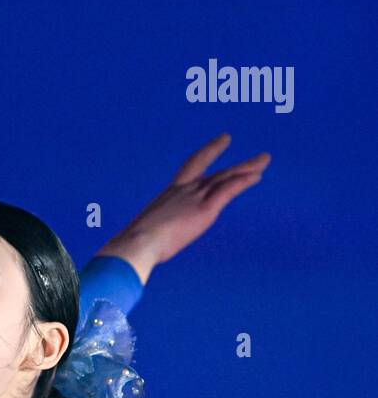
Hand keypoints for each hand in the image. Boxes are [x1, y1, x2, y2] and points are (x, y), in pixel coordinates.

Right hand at [97, 133, 270, 282]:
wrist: (137, 244)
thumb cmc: (133, 246)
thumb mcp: (142, 237)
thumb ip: (146, 238)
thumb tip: (134, 254)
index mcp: (169, 195)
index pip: (191, 168)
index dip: (207, 154)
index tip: (220, 143)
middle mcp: (184, 191)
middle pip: (215, 171)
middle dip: (234, 162)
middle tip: (249, 153)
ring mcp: (195, 198)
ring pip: (226, 177)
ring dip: (247, 168)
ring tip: (264, 160)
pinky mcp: (204, 210)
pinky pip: (229, 190)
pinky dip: (244, 182)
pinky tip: (258, 176)